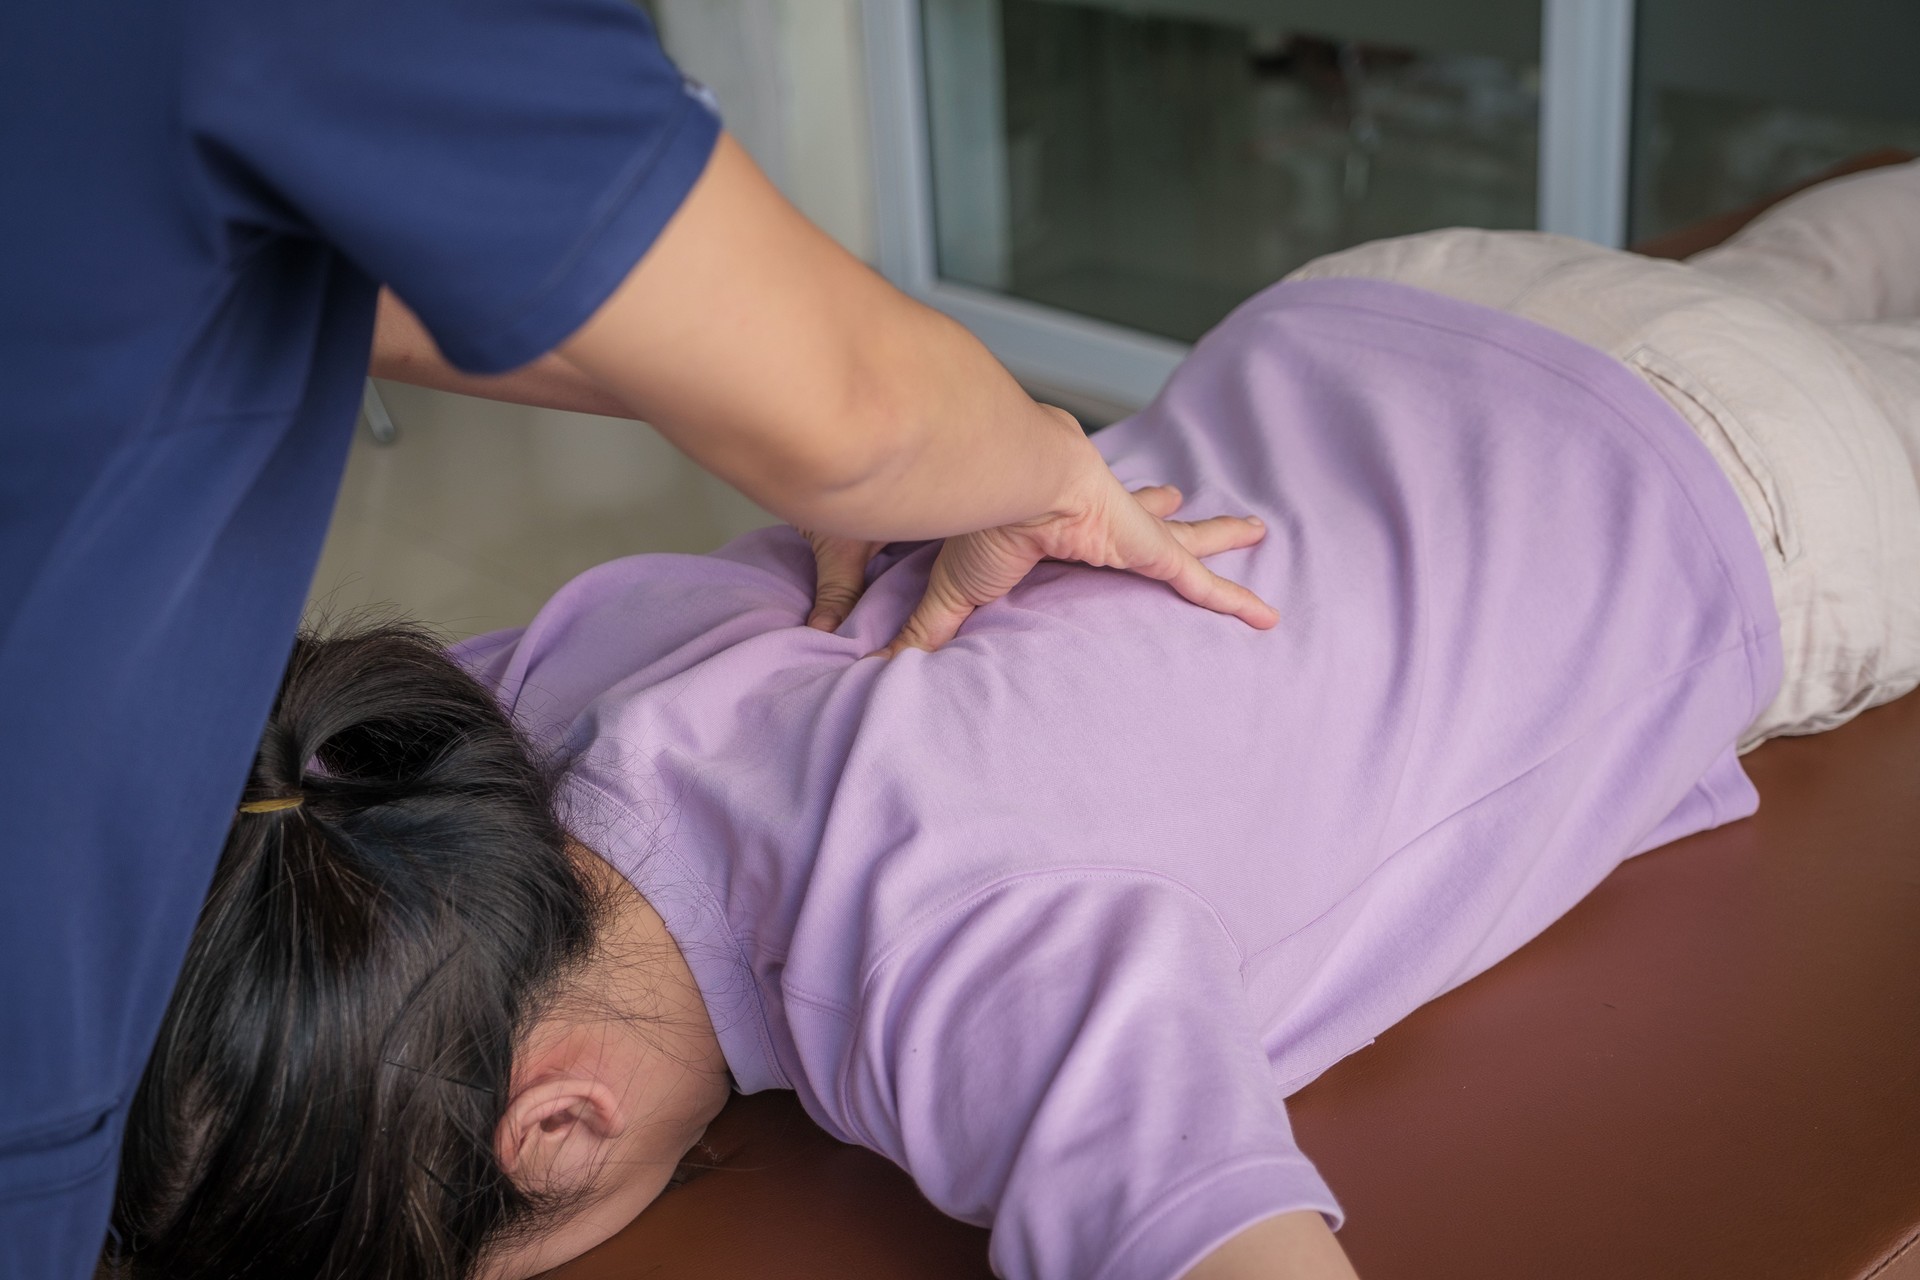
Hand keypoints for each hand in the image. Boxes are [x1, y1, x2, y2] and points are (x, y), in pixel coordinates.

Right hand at [800, 458, 1277, 653]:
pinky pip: (1201, 582)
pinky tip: (1268, 616)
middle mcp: (1099, 521)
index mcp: (1050, 527)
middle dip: (1166, 510)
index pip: (1076, 529)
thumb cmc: (974, 524)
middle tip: (1182, 500)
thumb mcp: (952, 591)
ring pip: (1186, 539)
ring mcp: (1132, 534)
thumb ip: (928, 631)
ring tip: (1258, 529)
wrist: (1002, 481)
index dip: (1085, 521)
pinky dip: (1233, 600)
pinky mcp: (1152, 551)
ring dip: (1219, 535)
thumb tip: (883, 669)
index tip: (1091, 514)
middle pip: (1142, 516)